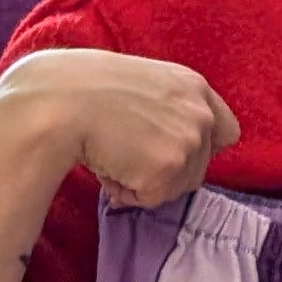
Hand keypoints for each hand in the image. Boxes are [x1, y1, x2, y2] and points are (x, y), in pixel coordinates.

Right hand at [0, 46, 240, 209]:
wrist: (56, 100)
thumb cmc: (81, 88)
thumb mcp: (139, 82)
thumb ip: (166, 107)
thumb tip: (171, 142)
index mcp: (193, 86)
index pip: (225, 131)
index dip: (199, 148)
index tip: (171, 152)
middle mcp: (200, 113)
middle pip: (200, 168)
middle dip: (165, 170)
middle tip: (124, 153)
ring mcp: (187, 142)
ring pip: (177, 186)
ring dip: (144, 181)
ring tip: (111, 154)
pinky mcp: (168, 169)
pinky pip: (151, 199)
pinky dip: (127, 192)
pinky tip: (106, 166)